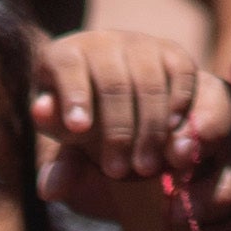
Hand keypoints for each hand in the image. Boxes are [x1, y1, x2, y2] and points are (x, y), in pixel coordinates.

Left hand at [34, 27, 230, 196]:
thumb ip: (63, 167)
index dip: (73, 94)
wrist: (124, 115)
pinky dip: (179, 108)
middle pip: (112, 80)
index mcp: (64, 56)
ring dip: (150, 128)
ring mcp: (140, 44)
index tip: (78, 128)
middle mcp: (102, 42)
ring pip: (148, 80)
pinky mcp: (173, 54)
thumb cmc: (86, 131)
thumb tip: (49, 188)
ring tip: (146, 167)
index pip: (67, 66)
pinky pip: (181, 75)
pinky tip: (172, 138)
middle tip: (117, 172)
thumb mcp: (69, 150)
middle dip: (117, 129)